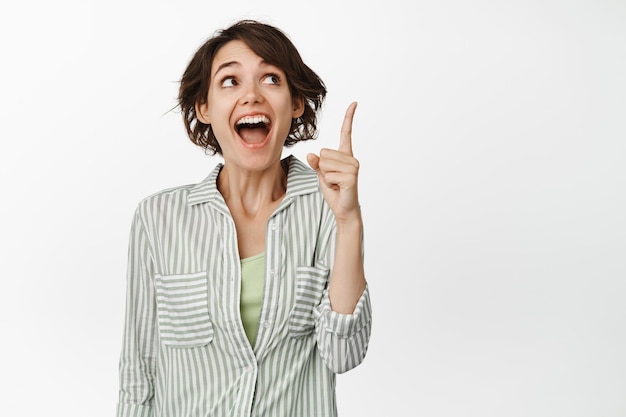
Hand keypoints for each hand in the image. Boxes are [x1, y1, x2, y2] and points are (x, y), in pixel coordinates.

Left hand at [307, 102, 360, 223]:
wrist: (344, 209)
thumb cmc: (334, 190)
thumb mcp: (321, 174)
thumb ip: (317, 163)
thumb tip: (311, 154)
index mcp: (345, 155)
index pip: (346, 132)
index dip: (349, 118)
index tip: (354, 103)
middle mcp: (351, 158)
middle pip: (323, 153)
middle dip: (322, 168)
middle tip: (333, 179)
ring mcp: (353, 167)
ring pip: (324, 164)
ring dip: (325, 176)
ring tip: (336, 184)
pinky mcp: (351, 177)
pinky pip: (328, 175)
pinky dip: (329, 183)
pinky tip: (338, 188)